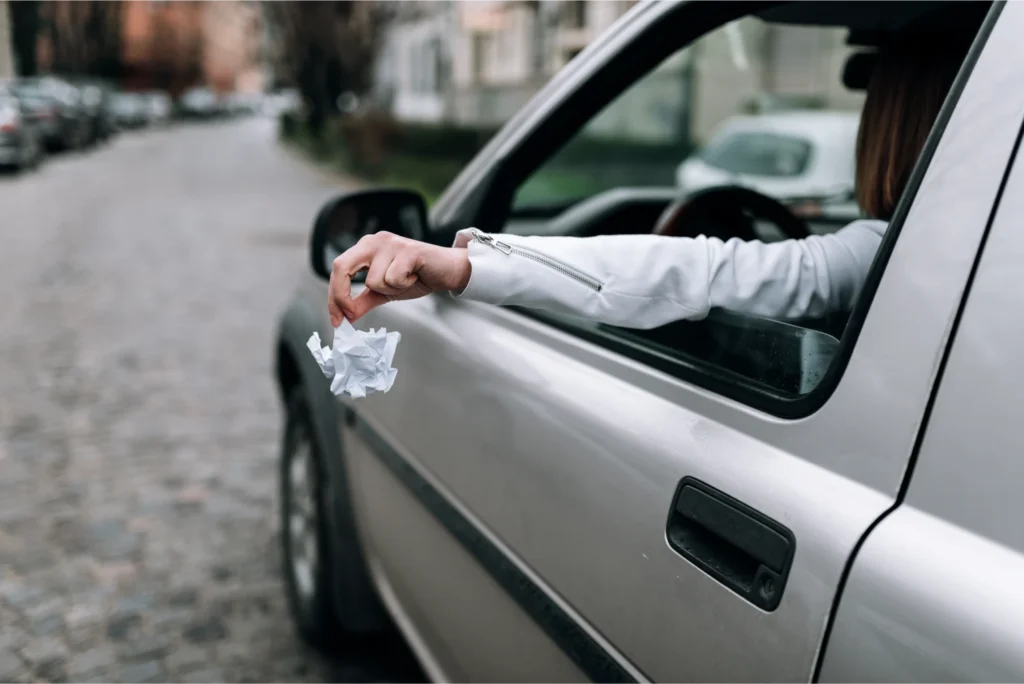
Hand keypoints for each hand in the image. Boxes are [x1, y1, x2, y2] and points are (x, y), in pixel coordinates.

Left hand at [328, 232, 470, 325]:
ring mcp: (390, 243)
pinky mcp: (407, 250)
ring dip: (389, 290)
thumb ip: (363, 302)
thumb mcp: (384, 292)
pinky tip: (413, 276)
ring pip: (372, 281)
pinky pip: (392, 278)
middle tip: (351, 314)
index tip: (337, 319)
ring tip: (405, 281)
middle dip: (342, 295)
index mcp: (366, 248)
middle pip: (341, 266)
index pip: (338, 269)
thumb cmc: (417, 276)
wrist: (448, 270)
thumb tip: (345, 316)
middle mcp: (374, 241)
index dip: (334, 296)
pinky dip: (403, 285)